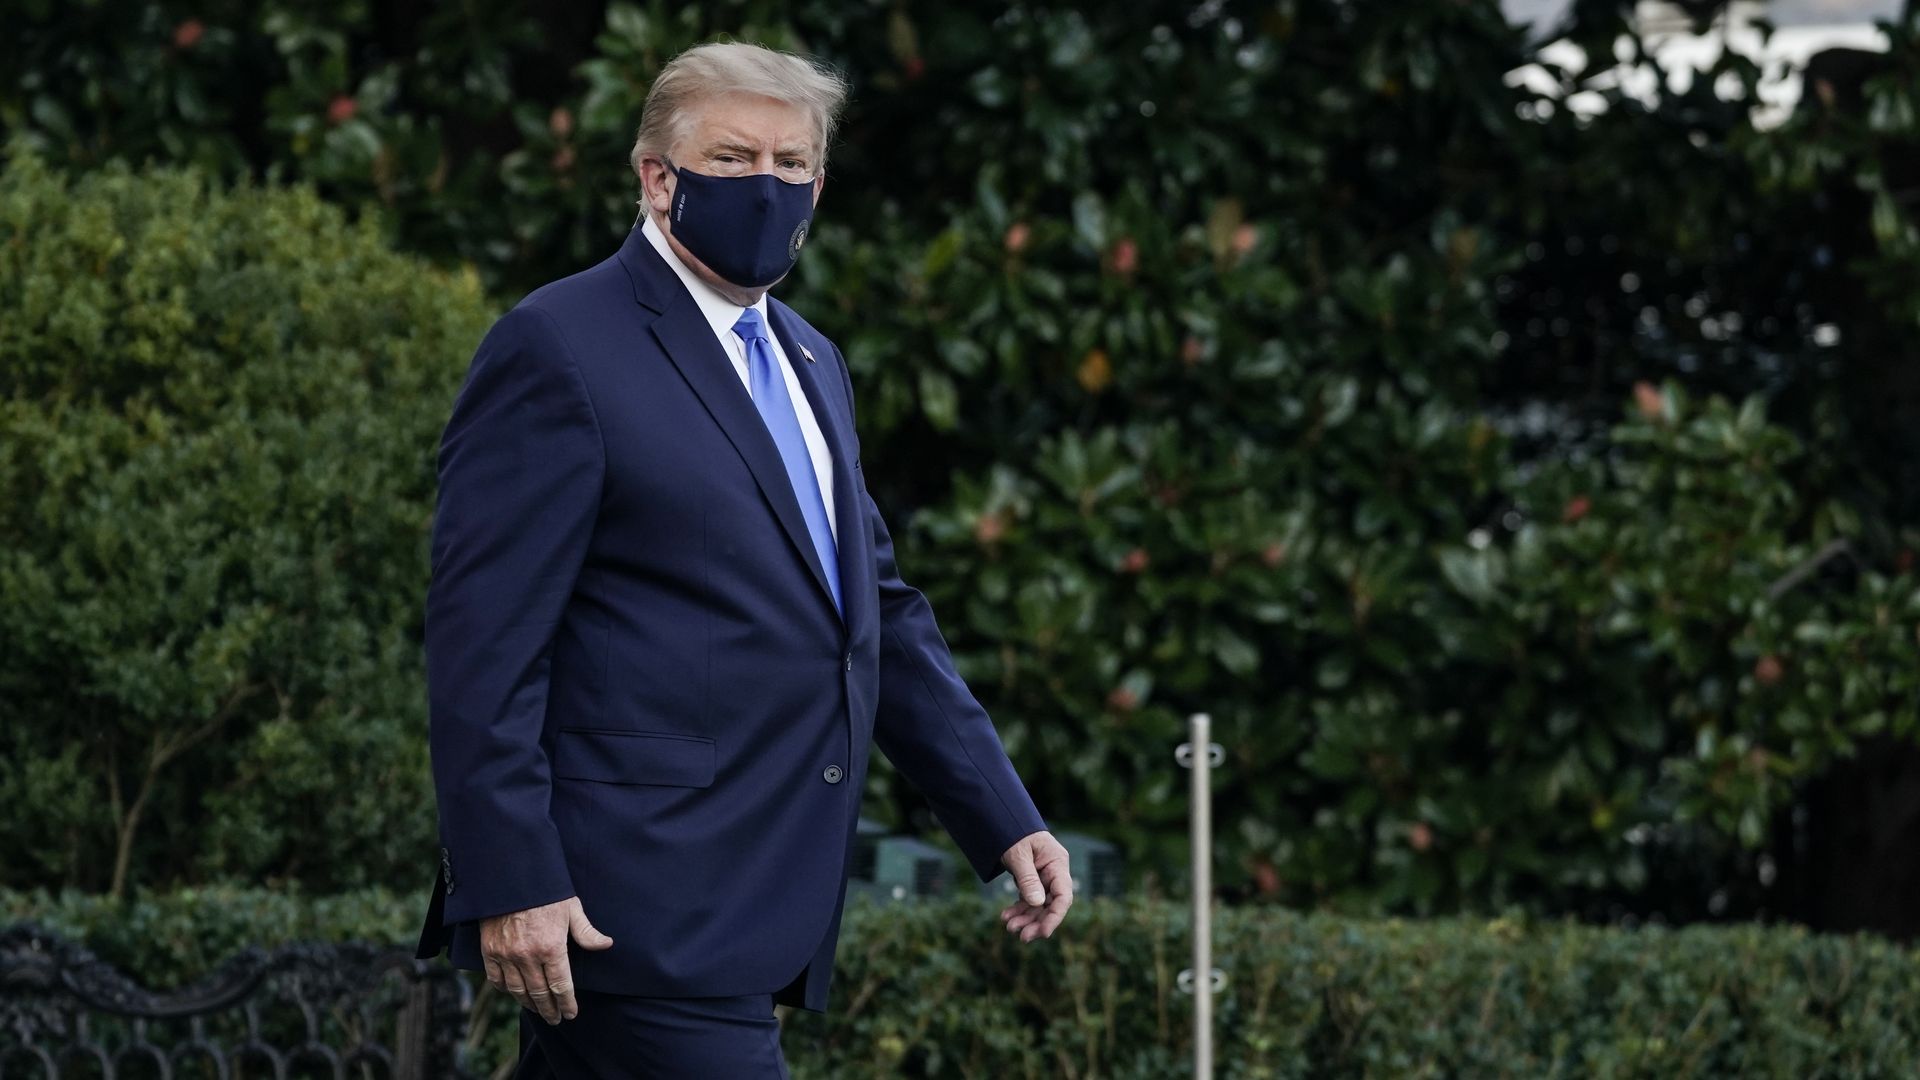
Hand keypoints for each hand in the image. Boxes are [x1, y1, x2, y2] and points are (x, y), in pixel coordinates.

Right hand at [480, 895, 613, 1023]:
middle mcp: (527, 956)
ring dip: (529, 1004)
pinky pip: (496, 979)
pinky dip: (505, 990)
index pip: (561, 986)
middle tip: (555, 1019)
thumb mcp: (571, 908)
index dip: (566, 1003)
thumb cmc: (546, 892)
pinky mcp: (490, 950)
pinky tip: (514, 994)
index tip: (571, 1013)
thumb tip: (606, 945)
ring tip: (538, 1011)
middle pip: (539, 993)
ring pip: (518, 990)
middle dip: (549, 1010)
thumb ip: (587, 932)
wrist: (511, 876)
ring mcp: (506, 955)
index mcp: (551, 947)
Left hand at [998, 831, 1072, 942]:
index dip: (1055, 917)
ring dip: (1026, 919)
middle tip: (1022, 937)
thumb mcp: (1018, 854)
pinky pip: (1028, 900)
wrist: (1004, 820)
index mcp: (1057, 863)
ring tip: (1009, 927)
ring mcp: (1043, 878)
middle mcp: (1054, 872)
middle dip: (1037, 922)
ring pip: (1039, 906)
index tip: (1044, 933)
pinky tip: (1006, 917)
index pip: (1063, 895)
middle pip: (1052, 905)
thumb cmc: (1013, 833)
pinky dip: (1018, 910)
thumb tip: (1037, 903)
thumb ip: (1028, 878)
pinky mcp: (1032, 881)